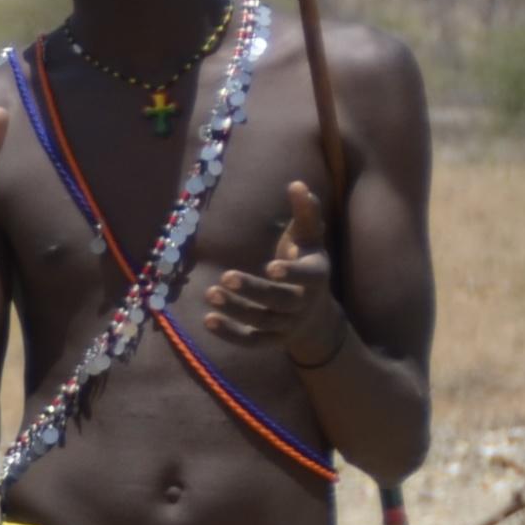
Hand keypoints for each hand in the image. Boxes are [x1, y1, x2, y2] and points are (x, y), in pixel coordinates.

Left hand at [198, 179, 346, 366]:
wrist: (316, 313)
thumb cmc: (307, 264)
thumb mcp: (309, 239)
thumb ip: (305, 213)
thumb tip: (297, 183)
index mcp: (317, 276)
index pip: (309, 277)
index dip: (292, 273)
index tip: (271, 265)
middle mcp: (304, 303)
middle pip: (280, 301)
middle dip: (254, 290)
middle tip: (225, 277)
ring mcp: (288, 324)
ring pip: (262, 321)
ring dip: (235, 310)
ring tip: (209, 293)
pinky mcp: (271, 340)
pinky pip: (251, 341)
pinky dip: (230, 334)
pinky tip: (207, 320)